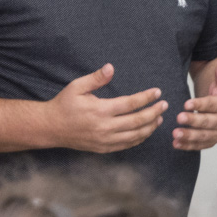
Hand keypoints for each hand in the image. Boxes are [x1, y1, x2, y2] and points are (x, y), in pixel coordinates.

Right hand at [47, 63, 166, 153]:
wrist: (51, 128)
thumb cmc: (64, 104)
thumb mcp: (77, 86)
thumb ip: (95, 78)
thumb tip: (111, 67)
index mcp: (100, 110)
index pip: (130, 104)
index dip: (146, 98)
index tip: (157, 92)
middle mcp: (104, 127)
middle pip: (137, 122)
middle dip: (153, 113)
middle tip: (165, 105)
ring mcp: (104, 140)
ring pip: (134, 136)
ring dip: (150, 127)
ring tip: (159, 118)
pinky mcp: (103, 148)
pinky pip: (126, 145)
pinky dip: (139, 139)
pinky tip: (145, 131)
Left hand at [173, 59, 216, 149]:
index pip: (212, 105)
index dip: (199, 104)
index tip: (186, 103)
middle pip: (207, 122)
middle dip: (193, 121)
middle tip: (179, 118)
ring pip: (203, 136)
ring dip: (189, 136)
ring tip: (175, 134)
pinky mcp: (212, 141)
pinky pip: (200, 145)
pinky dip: (188, 146)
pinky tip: (176, 144)